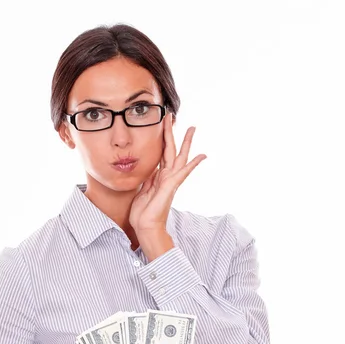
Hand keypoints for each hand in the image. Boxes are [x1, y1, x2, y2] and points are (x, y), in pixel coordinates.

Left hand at [129, 111, 206, 234]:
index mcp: (158, 177)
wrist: (146, 227)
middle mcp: (166, 177)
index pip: (161, 153)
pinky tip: (202, 155)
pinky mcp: (171, 186)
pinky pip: (184, 172)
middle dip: (172, 133)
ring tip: (192, 128)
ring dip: (185, 142)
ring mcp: (170, 181)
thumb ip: (148, 180)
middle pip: (171, 150)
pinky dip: (193, 163)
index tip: (162, 125)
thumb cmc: (143, 214)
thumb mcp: (142, 191)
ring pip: (179, 157)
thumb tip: (150, 170)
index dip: (162, 139)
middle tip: (173, 116)